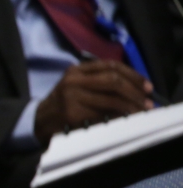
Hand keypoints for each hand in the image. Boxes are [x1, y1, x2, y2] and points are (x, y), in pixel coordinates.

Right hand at [34, 60, 153, 146]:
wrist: (39, 120)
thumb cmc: (63, 104)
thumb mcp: (76, 85)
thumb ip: (98, 81)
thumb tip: (133, 88)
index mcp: (76, 70)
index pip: (111, 66)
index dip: (133, 75)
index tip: (147, 86)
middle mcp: (73, 80)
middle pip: (113, 80)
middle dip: (135, 91)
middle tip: (147, 102)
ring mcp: (72, 97)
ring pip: (110, 98)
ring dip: (130, 106)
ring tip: (141, 112)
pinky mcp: (73, 113)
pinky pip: (102, 114)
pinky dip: (117, 117)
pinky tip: (125, 119)